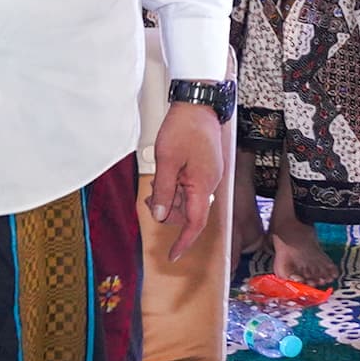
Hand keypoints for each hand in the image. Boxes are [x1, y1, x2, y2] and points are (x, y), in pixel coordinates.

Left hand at [149, 103, 224, 256]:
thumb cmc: (183, 129)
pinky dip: (176, 188)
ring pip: (189, 200)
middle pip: (190, 212)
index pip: (196, 223)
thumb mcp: (166, 161)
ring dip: (171, 199)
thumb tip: (160, 216)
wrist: (198, 105)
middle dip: (169, 212)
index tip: (173, 255)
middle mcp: (211, 183)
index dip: (184, 242)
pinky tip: (166, 176)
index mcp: (203, 184)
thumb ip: (163, 191)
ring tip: (156, 184)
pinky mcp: (206, 168)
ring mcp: (210, 175)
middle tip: (149, 200)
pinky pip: (191, 188)